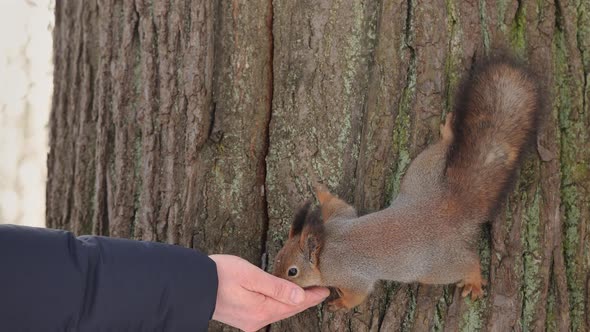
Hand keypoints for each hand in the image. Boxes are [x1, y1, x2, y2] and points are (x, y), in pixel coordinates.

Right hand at [209, 254, 328, 331]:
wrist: (191, 285)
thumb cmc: (220, 275)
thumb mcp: (251, 276)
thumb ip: (276, 287)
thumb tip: (299, 296)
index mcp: (261, 310)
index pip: (294, 304)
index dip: (311, 296)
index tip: (325, 289)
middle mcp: (257, 320)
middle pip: (288, 310)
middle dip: (304, 300)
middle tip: (320, 290)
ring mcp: (249, 321)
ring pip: (278, 311)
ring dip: (292, 302)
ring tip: (306, 292)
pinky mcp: (242, 317)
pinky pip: (267, 312)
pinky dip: (278, 304)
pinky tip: (282, 297)